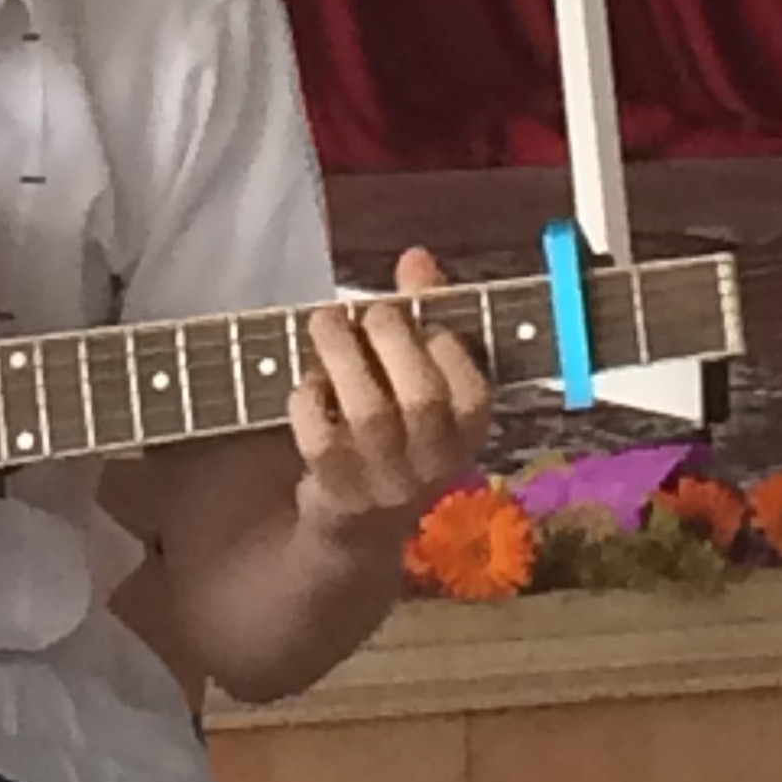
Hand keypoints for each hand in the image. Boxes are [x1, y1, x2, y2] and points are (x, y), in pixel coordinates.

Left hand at [287, 248, 491, 547]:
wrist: (358, 524)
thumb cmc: (394, 430)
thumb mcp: (417, 378)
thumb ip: (420, 315)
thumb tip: (416, 257)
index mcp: (465, 435)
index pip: (474, 392)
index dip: (446, 346)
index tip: (418, 317)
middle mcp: (432, 466)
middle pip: (422, 398)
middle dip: (392, 338)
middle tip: (368, 312)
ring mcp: (385, 484)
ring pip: (369, 415)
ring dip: (342, 355)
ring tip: (324, 323)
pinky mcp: (337, 493)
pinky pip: (321, 441)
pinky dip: (309, 401)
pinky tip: (307, 385)